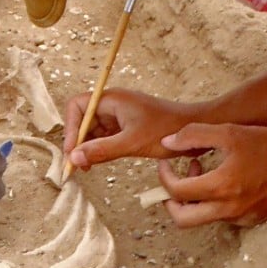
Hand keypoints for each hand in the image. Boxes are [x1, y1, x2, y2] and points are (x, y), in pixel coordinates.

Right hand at [63, 88, 196, 169]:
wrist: (196, 131)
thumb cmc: (168, 130)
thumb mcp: (132, 142)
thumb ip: (101, 150)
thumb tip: (73, 157)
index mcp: (111, 99)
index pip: (77, 107)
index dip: (70, 128)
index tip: (71, 150)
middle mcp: (112, 104)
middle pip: (82, 119)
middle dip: (76, 141)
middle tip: (75, 165)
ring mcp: (120, 116)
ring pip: (93, 130)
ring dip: (87, 147)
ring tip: (85, 167)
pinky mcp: (127, 127)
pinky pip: (105, 136)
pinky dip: (99, 149)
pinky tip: (97, 163)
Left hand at [157, 123, 266, 226]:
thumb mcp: (228, 131)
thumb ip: (193, 135)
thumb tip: (167, 142)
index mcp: (221, 187)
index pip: (176, 192)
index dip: (163, 177)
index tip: (164, 164)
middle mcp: (229, 209)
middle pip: (183, 219)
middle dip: (170, 202)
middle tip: (172, 181)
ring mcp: (242, 217)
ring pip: (203, 218)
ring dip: (193, 199)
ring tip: (200, 171)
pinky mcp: (252, 219)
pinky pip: (222, 217)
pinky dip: (212, 202)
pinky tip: (219, 180)